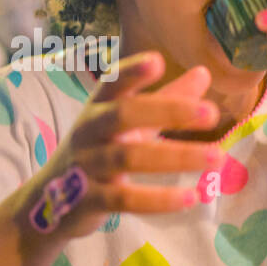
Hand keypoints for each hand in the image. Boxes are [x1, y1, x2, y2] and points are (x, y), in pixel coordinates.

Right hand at [27, 50, 226, 239]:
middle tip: (211, 112)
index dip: (132, 72)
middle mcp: (88, 131)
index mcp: (98, 107)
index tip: (158, 61)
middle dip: (168, 110)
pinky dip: (159, 199)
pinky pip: (125, 199)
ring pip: (129, 157)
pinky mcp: (89, 201)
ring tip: (217, 157)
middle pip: (124, 115)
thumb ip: (166, 100)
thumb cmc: (97, 153)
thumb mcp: (128, 125)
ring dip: (176, 157)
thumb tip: (204, 73)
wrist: (48, 204)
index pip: (113, 82)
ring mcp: (86, 166)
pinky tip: (191, 197)